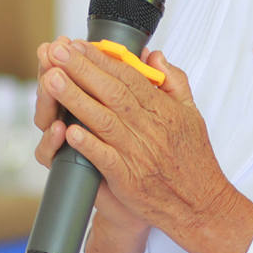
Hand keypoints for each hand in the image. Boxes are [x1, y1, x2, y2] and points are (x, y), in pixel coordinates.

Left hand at [37, 39, 240, 246]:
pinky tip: (68, 130)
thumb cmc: (194, 160)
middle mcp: (150, 128)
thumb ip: (173, 81)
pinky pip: (105, 159)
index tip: (77, 45)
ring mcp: (138, 154)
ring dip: (75, 99)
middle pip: (111, 92)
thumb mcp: (191, 114)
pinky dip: (88, 144)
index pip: (128, 76)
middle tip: (56, 52)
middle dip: (81, 70)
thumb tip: (153, 55)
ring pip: (103, 120)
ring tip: (51, 80)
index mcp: (163, 109)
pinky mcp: (129, 180)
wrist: (201, 207)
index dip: (100, 59)